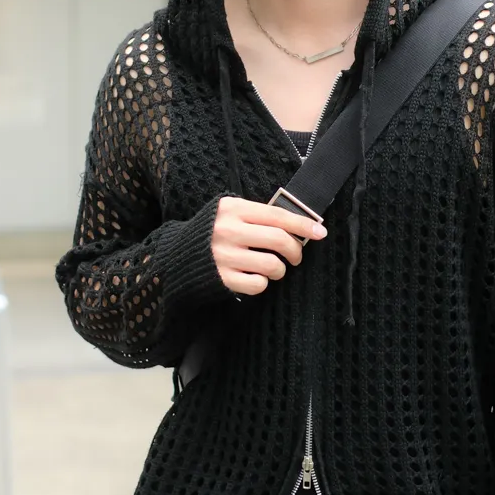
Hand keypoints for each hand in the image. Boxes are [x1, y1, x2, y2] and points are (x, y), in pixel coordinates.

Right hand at [212, 196, 326, 294]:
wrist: (174, 257)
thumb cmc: (211, 233)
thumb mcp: (228, 214)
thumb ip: (257, 216)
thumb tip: (299, 225)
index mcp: (233, 209)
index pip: (277, 215)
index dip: (303, 224)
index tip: (320, 232)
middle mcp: (228, 230)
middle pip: (279, 240)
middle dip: (296, 251)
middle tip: (296, 257)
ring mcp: (224, 255)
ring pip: (272, 265)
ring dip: (280, 270)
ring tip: (273, 269)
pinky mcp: (222, 278)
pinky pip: (258, 285)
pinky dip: (263, 284)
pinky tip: (254, 278)